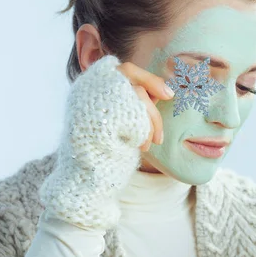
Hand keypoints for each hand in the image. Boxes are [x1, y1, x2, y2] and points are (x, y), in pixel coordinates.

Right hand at [39, 55, 172, 229]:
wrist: (86, 186)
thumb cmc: (106, 158)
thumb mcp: (120, 125)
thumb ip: (132, 105)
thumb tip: (158, 91)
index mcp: (88, 91)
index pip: (120, 70)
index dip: (147, 77)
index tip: (168, 93)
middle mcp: (86, 93)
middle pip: (127, 72)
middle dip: (153, 84)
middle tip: (169, 97)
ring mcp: (90, 104)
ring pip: (134, 93)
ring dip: (151, 118)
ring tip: (150, 143)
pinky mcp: (98, 119)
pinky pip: (133, 113)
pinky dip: (143, 128)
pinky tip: (140, 145)